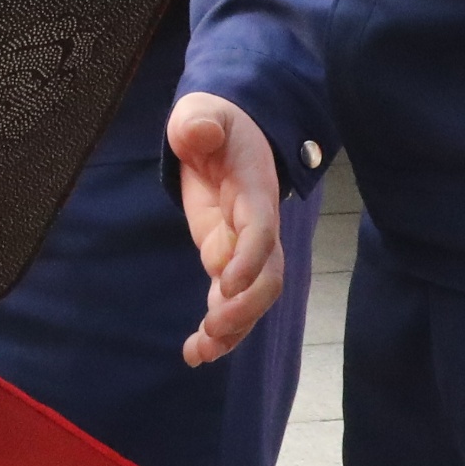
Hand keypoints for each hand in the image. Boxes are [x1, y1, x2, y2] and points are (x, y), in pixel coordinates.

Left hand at [166, 93, 285, 368]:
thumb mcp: (203, 111)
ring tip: (201, 352)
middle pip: (268, 275)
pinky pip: (230, 301)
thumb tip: (200, 131)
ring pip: (253, 298)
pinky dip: (219, 330)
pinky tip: (195, 354)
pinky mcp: (226, 260)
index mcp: (254, 190)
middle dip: (245, 306)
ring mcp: (244, 248)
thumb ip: (200, 120)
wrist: (227, 134)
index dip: (250, 256)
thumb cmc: (214, 123)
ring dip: (234, 328)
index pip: (261, 228)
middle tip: (213, 328)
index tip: (225, 281)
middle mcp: (257, 226)